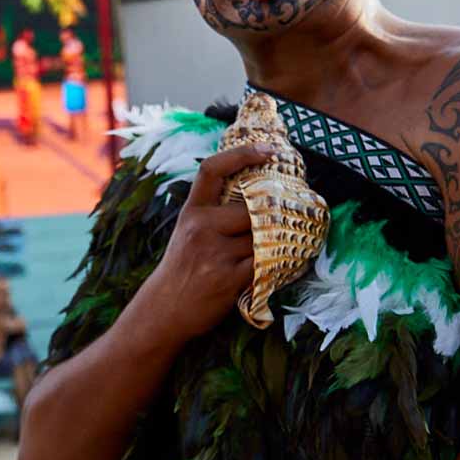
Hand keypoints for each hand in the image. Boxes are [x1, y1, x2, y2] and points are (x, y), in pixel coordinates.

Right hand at [138, 143, 276, 341]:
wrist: (164, 310)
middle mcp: (200, 226)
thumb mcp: (188, 233)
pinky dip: (277, 265)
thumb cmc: (181, 269)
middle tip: (295, 215)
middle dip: (273, 216)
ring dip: (278, 244)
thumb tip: (258, 199)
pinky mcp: (228, 277)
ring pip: (263, 238)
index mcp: (191, 211)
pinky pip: (265, 264)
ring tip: (287, 246)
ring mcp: (214, 252)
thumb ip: (215, 216)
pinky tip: (280, 267)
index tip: (270, 150)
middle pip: (252, 209)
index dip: (242, 154)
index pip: (212, 169)